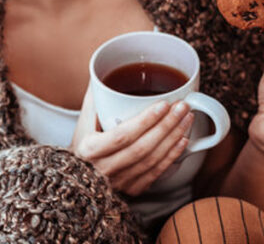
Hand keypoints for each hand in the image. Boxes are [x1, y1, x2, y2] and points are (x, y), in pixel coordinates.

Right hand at [71, 86, 194, 196]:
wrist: (77, 179)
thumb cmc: (81, 146)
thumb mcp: (82, 123)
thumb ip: (94, 99)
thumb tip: (104, 74)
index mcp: (89, 150)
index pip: (122, 136)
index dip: (146, 121)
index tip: (163, 105)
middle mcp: (104, 169)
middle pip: (142, 148)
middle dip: (166, 126)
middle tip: (182, 107)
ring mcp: (119, 181)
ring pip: (152, 160)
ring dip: (173, 139)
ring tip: (186, 119)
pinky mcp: (131, 189)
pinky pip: (155, 173)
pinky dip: (172, 156)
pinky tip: (182, 140)